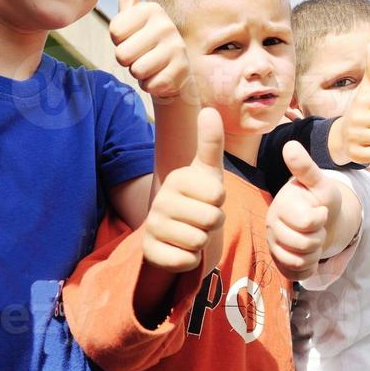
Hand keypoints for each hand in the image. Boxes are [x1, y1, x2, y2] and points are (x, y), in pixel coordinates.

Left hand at [109, 0, 192, 100]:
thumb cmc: (147, 42)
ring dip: (140, 73)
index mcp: (152, 9)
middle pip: (123, 53)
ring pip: (136, 70)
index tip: (134, 38)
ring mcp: (177, 49)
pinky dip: (151, 85)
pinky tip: (161, 77)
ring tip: (152, 65)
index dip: (120, 41)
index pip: (115, 32)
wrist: (174, 73)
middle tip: (143, 55)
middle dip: (128, 60)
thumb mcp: (135, 16)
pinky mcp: (181, 73)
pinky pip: (149, 85)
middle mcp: (167, 25)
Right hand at [141, 108, 226, 272]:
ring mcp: (152, 227)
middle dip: (212, 224)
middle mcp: (160, 201)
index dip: (219, 202)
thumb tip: (208, 110)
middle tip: (199, 219)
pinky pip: (186, 261)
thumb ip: (210, 143)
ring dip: (202, 242)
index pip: (218, 195)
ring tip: (190, 232)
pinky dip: (191, 260)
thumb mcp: (208, 172)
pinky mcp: (150, 253)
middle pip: (211, 219)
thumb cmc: (198, 199)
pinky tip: (181, 249)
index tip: (206, 200)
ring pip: (199, 241)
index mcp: (177, 179)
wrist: (177, 233)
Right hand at [267, 142, 340, 280]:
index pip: (307, 222)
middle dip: (319, 237)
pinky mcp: (279, 263)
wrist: (322, 218)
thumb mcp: (319, 181)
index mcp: (280, 205)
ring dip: (315, 252)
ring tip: (314, 237)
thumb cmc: (319, 197)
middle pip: (304, 245)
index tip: (320, 209)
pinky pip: (298, 275)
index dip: (320, 218)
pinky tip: (310, 253)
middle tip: (318, 226)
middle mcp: (271, 226)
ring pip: (300, 261)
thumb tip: (290, 146)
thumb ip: (305, 167)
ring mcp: (274, 246)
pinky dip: (310, 267)